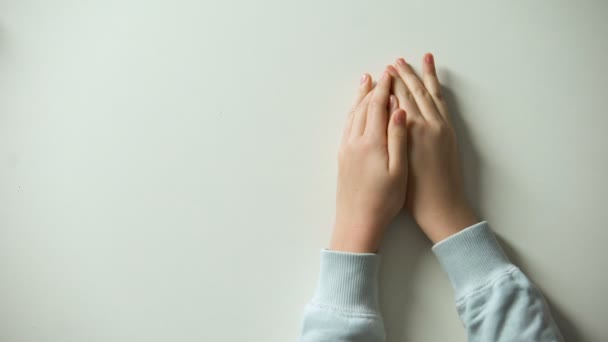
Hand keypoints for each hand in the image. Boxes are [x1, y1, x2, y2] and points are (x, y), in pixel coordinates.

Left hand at [329, 71, 408, 252]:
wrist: (357, 221)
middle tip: (381, 73)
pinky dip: (353, 112)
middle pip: (363, 106)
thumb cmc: (384, 200)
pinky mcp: (342, 157)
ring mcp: (346, 149)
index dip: (385, 88)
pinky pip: (347, 125)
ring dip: (360, 97)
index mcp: (371, 142)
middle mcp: (355, 141)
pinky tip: (356, 110)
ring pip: (352, 115)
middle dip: (373, 88)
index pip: (378, 106)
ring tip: (365, 83)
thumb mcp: (399, 170)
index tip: (391, 73)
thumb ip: (398, 138)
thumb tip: (398, 110)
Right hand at [388, 54, 476, 243]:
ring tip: (422, 59)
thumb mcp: (397, 162)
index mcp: (413, 130)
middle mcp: (430, 124)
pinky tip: (435, 83)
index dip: (392, 83)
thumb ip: (395, 133)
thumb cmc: (414, 193)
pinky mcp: (450, 133)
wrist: (442, 207)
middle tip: (396, 62)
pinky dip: (438, 90)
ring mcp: (442, 127)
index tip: (384, 70)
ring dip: (425, 76)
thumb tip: (391, 110)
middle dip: (405, 75)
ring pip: (431, 94)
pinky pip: (443, 104)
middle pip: (416, 92)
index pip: (400, 98)